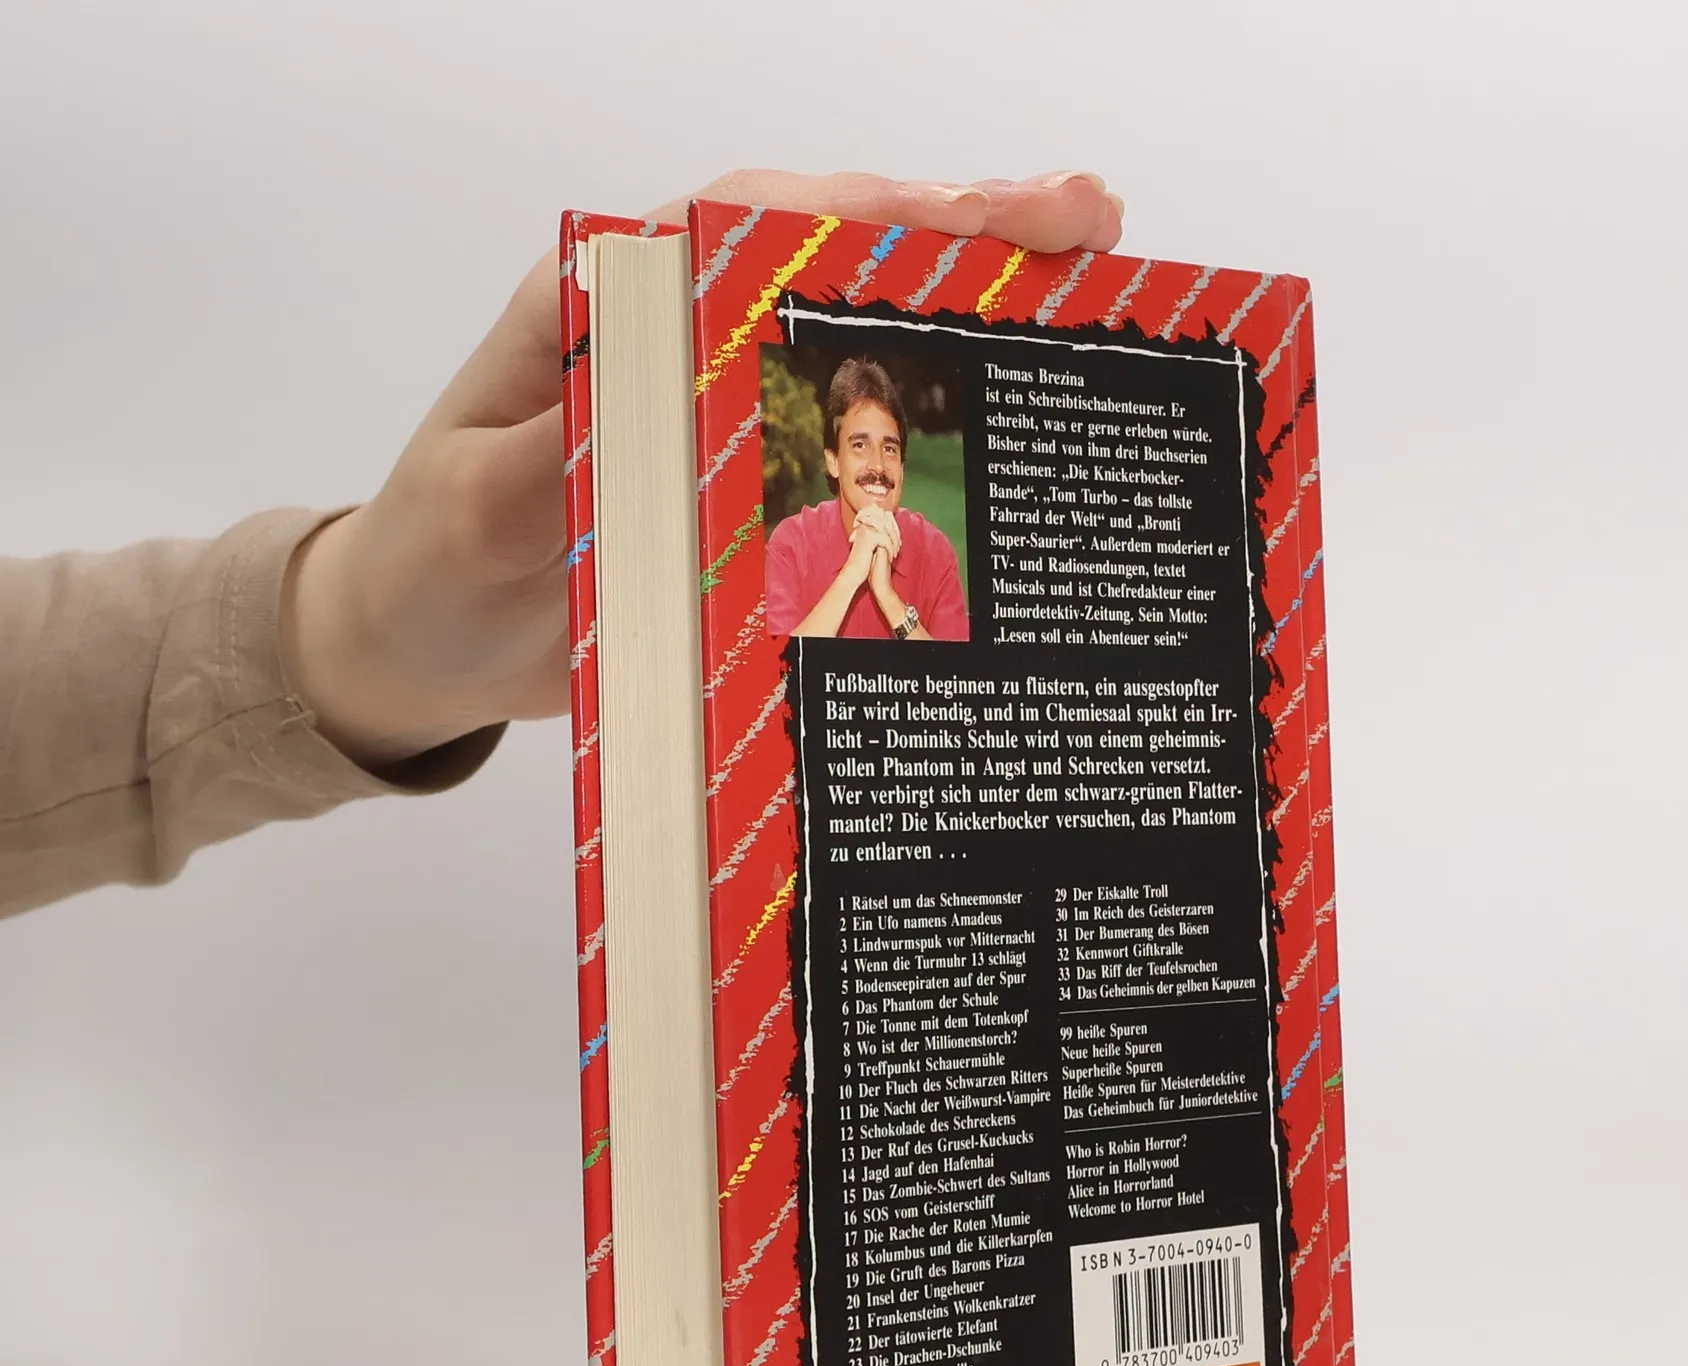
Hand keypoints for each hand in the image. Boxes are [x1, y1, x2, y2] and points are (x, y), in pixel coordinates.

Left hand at [281, 169, 1124, 768]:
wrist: (418, 651)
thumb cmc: (427, 566)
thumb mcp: (477, 512)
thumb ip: (555, 455)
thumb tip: (645, 402)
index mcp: (607, 307)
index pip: (751, 228)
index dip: (870, 214)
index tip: (977, 215)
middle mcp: (676, 340)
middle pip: (832, 267)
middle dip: (964, 242)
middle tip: (1091, 233)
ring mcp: (717, 413)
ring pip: (856, 347)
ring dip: (970, 328)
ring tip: (1091, 310)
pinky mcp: (740, 487)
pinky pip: (845, 449)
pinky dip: (930, 434)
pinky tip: (1012, 439)